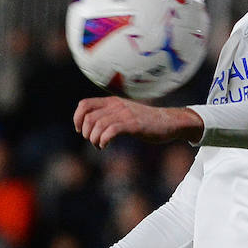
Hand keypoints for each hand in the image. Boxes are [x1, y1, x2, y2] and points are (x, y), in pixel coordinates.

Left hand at [73, 96, 203, 148]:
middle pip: (89, 117)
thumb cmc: (148, 122)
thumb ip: (112, 116)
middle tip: (93, 142)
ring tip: (99, 146)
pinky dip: (103, 140)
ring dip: (94, 139)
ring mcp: (125, 114)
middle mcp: (116, 105)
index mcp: (112, 101)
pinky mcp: (133, 125)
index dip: (77, 118)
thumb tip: (95, 127)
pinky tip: (105, 146)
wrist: (170, 122)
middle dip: (86, 132)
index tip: (80, 131)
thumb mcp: (127, 114)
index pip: (85, 105)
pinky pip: (111, 130)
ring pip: (98, 124)